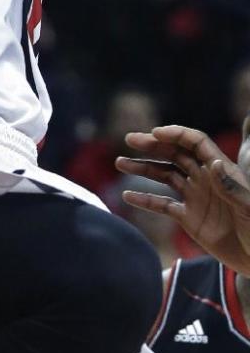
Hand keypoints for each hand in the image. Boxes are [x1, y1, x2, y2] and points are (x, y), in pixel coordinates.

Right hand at [116, 125, 249, 274]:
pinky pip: (163, 205)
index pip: (196, 143)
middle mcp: (206, 179)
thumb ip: (232, 188)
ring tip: (120, 162)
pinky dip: (145, 199)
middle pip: (176, 154)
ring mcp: (196, 197)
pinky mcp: (189, 218)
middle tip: (131, 139)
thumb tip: (212, 163)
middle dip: (153, 145)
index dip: (177, 135)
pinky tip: (127, 196)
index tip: (155, 134)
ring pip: (165, 175)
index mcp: (222, 171)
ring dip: (143, 167)